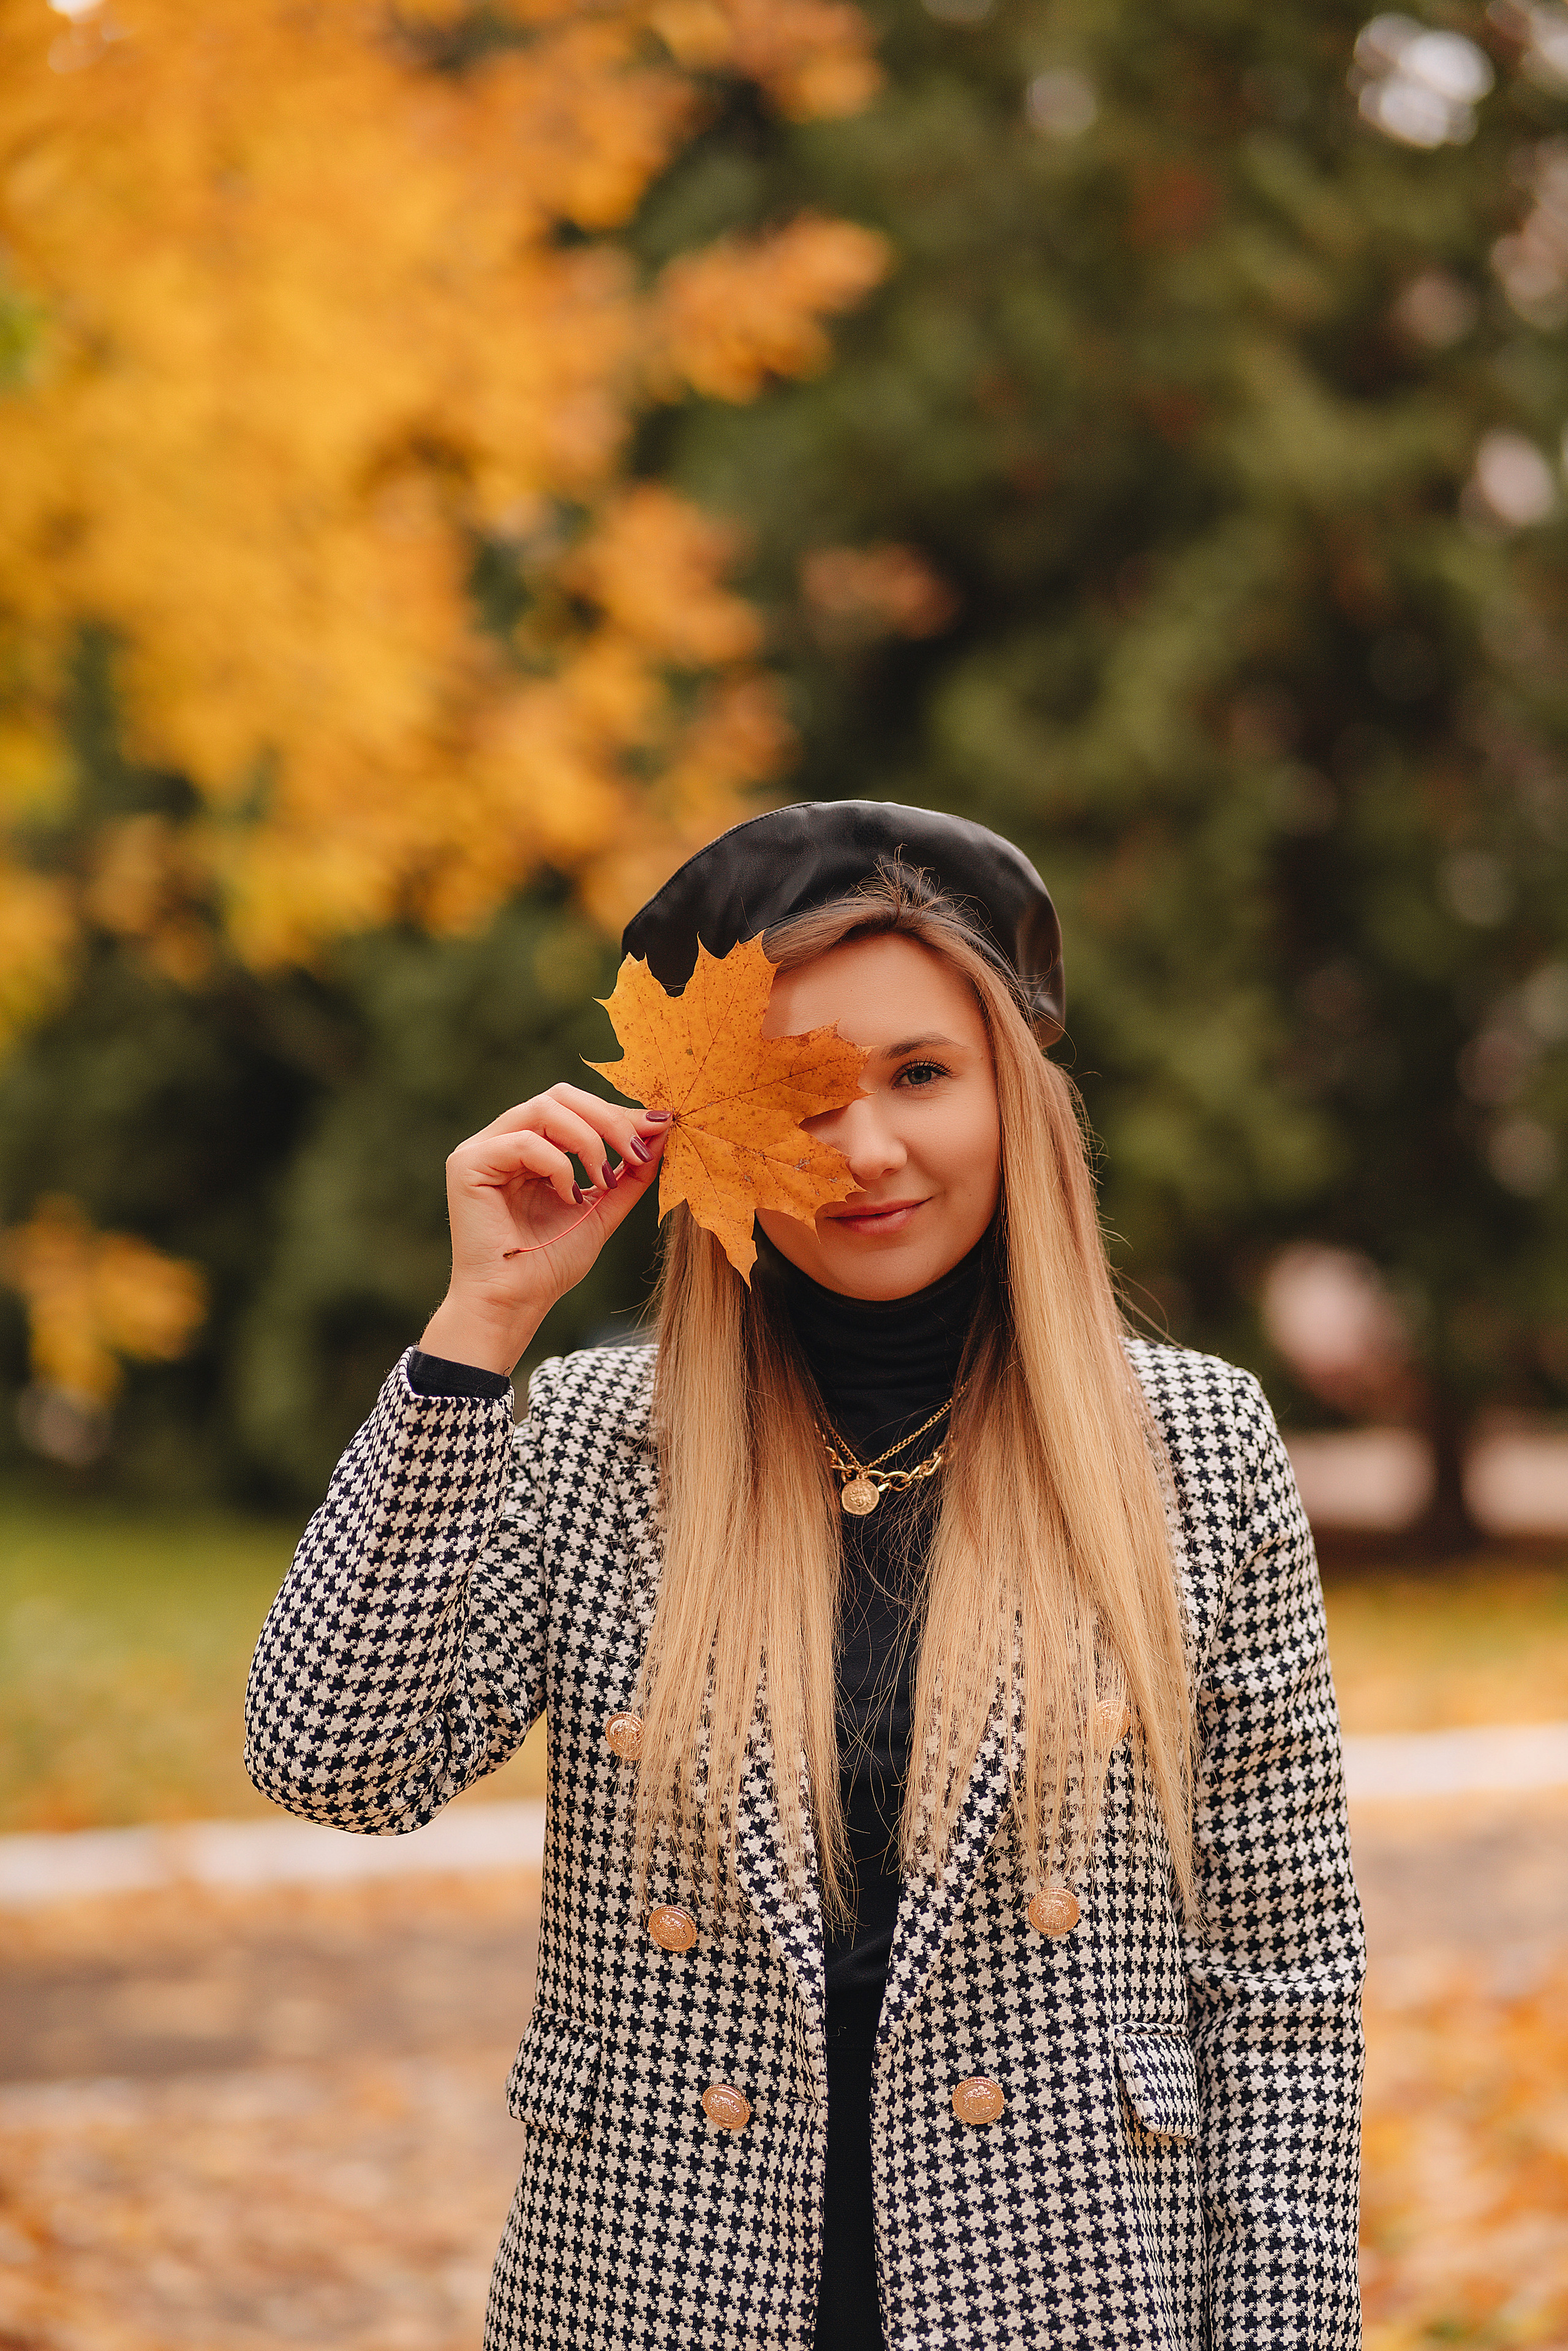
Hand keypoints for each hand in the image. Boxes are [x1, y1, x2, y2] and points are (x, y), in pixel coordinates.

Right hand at [419, 1084, 667, 1373]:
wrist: (513, 1305)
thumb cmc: (550, 1264)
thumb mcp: (603, 1209)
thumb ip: (629, 1173)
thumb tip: (661, 1130)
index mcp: (530, 1145)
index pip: (576, 1107)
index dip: (619, 1113)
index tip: (661, 1127)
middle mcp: (503, 1139)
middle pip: (560, 1095)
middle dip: (609, 1118)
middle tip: (638, 1150)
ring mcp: (482, 1149)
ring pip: (544, 1109)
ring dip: (589, 1140)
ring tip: (606, 1180)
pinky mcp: (468, 1164)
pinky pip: (523, 1142)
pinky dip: (558, 1166)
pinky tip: (569, 1197)